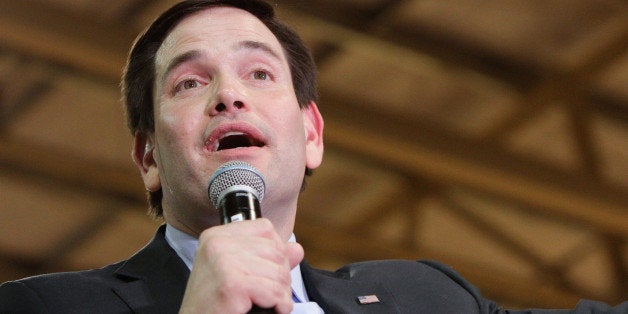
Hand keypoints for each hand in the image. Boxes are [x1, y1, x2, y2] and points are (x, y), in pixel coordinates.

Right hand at [179, 219, 303, 313]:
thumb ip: (266, 257)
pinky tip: (272, 309)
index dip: (275, 252)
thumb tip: (296, 249)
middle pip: (276, 250)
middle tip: (268, 293)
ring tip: (267, 302)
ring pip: (279, 272)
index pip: (265, 228)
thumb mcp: (236, 271)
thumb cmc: (213, 302)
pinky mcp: (232, 284)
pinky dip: (279, 304)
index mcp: (218, 235)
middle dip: (280, 275)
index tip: (266, 272)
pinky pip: (273, 291)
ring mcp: (224, 262)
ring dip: (281, 293)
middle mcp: (218, 243)